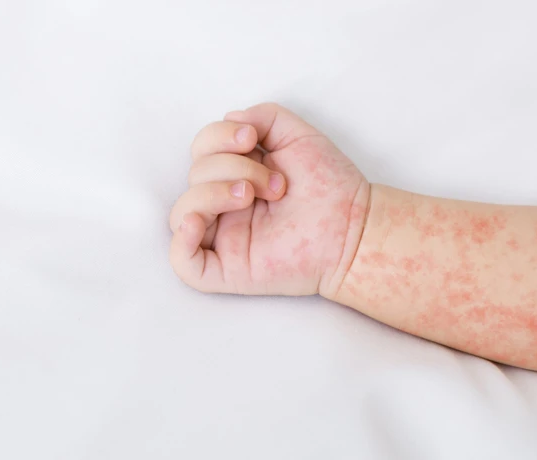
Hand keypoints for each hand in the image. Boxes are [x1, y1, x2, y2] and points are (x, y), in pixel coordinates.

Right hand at [169, 103, 369, 296]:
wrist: (354, 226)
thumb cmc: (329, 184)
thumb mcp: (296, 134)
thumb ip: (263, 116)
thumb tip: (229, 120)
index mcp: (234, 175)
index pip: (201, 151)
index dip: (216, 137)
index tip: (251, 139)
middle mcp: (223, 205)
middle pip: (193, 177)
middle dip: (231, 168)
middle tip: (275, 183)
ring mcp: (222, 238)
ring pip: (181, 213)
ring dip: (212, 194)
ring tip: (251, 196)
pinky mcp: (227, 269)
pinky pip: (183, 262)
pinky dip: (181, 241)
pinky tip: (198, 223)